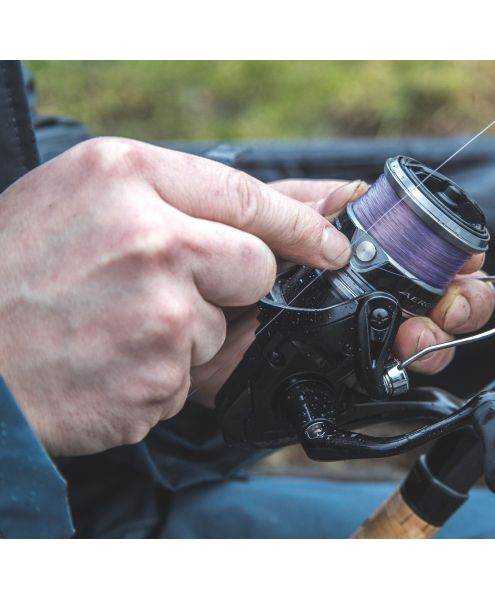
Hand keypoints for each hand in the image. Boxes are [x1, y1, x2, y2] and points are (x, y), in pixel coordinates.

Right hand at [0, 138, 351, 455]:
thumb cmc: (17, 270)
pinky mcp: (158, 377)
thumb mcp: (90, 199)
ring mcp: (159, 313)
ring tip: (113, 327)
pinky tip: (109, 361)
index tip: (331, 239)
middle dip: (229, 285)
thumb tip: (310, 206)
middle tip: (161, 290)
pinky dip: (162, 375)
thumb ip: (192, 200)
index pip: (249, 195)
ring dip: (185, 336)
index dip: (300, 221)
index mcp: (127, 177)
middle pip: (257, 266)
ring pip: (223, 328)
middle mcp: (151, 240)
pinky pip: (193, 376)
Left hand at [189, 179, 494, 404]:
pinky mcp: (324, 373)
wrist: (164, 316)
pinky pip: (375, 374)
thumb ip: (300, 203)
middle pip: (424, 295)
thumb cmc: (201, 258)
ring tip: (424, 332)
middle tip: (455, 300)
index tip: (466, 255)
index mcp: (342, 252)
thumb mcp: (253, 217)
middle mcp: (351, 293)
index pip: (409, 251)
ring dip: (434, 333)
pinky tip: (404, 355)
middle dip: (454, 298)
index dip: (443, 252)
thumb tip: (356, 190)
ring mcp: (341, 334)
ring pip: (410, 337)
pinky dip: (400, 366)